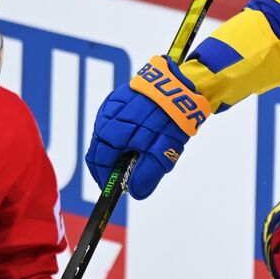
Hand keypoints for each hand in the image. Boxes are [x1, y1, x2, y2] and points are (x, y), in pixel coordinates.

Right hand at [85, 55, 209, 198]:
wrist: (181, 85)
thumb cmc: (169, 120)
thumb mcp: (160, 154)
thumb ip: (145, 175)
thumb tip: (135, 192)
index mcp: (109, 134)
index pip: (98, 164)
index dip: (106, 179)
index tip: (117, 188)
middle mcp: (105, 118)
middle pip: (102, 150)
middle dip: (115, 164)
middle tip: (132, 172)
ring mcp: (112, 105)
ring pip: (110, 135)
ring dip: (121, 147)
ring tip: (143, 151)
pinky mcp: (122, 96)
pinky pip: (118, 120)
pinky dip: (126, 133)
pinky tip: (143, 134)